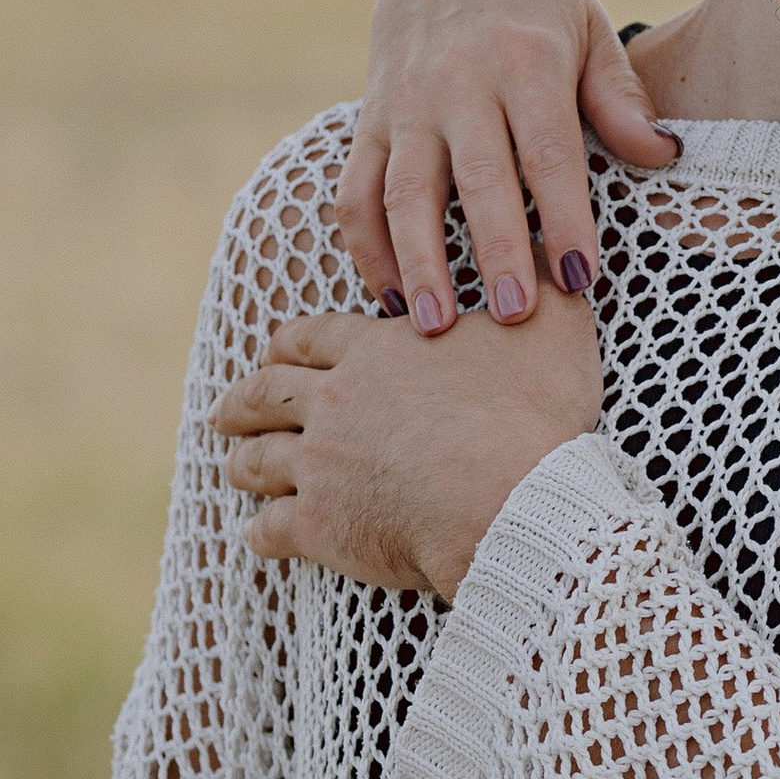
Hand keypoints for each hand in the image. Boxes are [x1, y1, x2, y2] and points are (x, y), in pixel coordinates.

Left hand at [213, 291, 602, 597]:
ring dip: (241, 462)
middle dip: (241, 401)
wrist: (514, 500)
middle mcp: (334, 402)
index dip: (288, 344)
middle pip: (265, 393)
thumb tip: (535, 243)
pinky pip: (272, 528)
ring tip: (233, 467)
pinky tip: (258, 535)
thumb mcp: (553, 323)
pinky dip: (260, 531)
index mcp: (375, 350)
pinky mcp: (322, 527)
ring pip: (257, 460)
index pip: (311, 336)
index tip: (276, 351)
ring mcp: (321, 466)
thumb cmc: (534, 413)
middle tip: (226, 411)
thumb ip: (536, 276)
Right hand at [336, 0, 678, 334]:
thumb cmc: (538, 2)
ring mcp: (406, 104)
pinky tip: (389, 297)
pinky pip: (355, 189)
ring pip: (402, 191)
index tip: (579, 279)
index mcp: (526, 61)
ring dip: (417, 262)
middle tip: (513, 319)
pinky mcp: (369, 119)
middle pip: (477, 179)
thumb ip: (619, 98)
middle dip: (494, 252)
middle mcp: (459, 84)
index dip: (564, 218)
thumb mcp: (590, 29)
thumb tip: (663, 155)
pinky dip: (365, 246)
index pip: (549, 153)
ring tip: (433, 326)